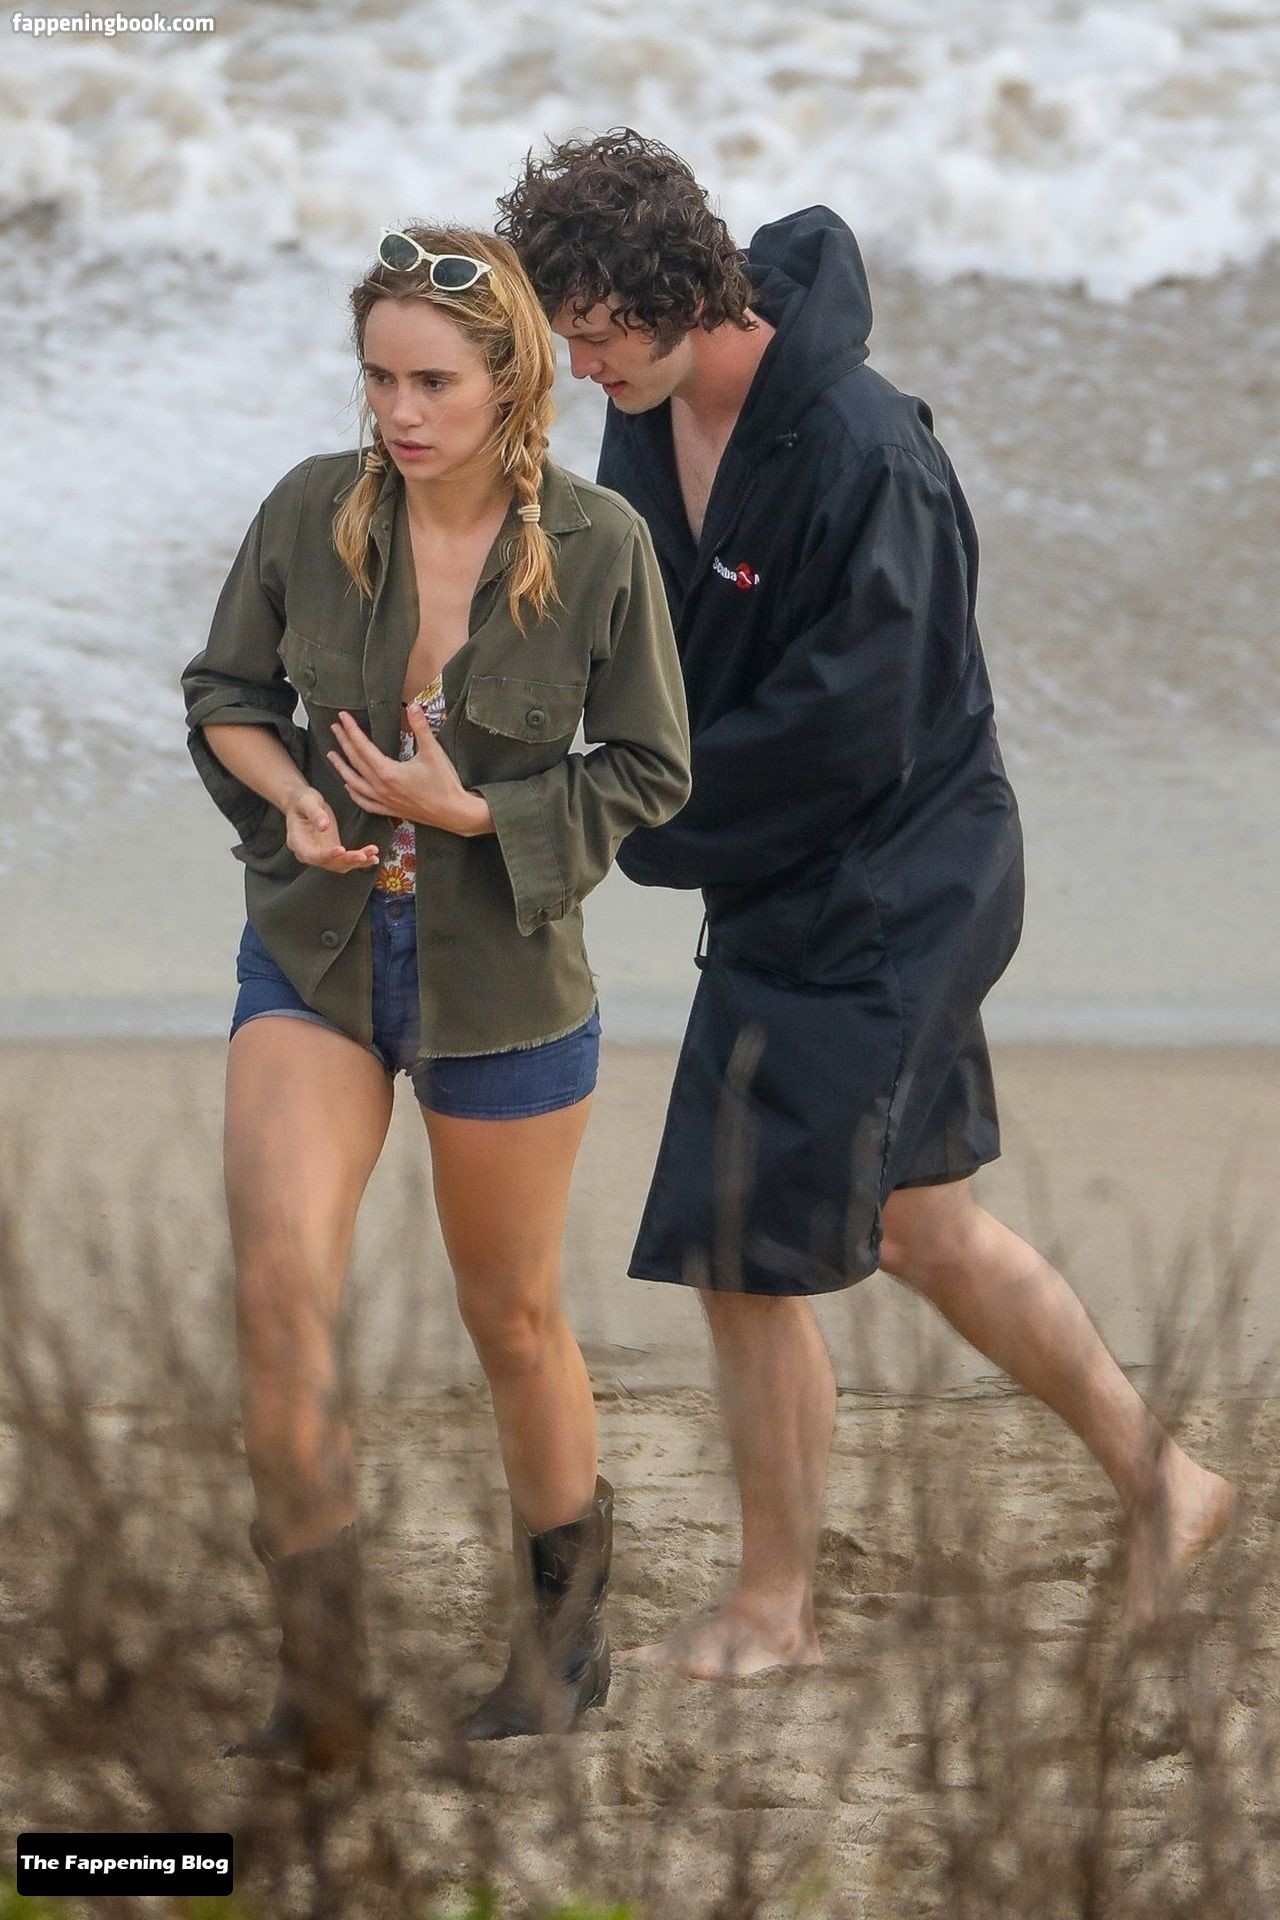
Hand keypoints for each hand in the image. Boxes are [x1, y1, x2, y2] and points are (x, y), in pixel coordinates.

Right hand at [284, 786, 379, 872]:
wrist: (303, 803)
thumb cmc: (302, 801)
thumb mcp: (307, 802)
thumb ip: (315, 814)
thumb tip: (324, 826)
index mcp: (298, 843)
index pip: (312, 855)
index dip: (326, 855)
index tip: (340, 850)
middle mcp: (309, 853)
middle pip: (329, 863)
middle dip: (347, 860)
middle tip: (363, 855)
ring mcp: (322, 854)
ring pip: (340, 864)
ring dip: (357, 861)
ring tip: (373, 855)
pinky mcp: (332, 850)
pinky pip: (346, 859)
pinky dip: (359, 860)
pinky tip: (372, 857)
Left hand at [327, 708, 492, 836]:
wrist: (454, 813)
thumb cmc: (445, 784)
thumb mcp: (434, 752)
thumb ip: (421, 728)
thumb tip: (413, 706)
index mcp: (388, 772)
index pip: (363, 746)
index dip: (351, 730)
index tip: (342, 717)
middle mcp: (381, 787)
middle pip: (355, 762)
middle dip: (343, 743)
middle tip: (334, 728)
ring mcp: (384, 800)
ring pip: (355, 783)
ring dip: (342, 768)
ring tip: (332, 755)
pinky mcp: (390, 810)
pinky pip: (365, 803)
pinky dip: (354, 794)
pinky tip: (349, 787)